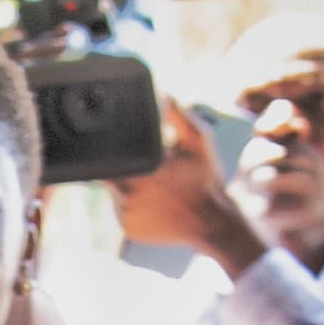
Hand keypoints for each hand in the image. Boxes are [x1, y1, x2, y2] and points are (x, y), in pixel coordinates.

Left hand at [107, 101, 251, 260]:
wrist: (213, 224)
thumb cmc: (207, 180)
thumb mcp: (199, 142)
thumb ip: (179, 117)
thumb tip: (167, 94)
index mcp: (141, 173)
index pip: (110, 157)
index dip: (114, 149)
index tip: (124, 146)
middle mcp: (128, 197)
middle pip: (110, 174)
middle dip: (124, 168)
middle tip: (150, 168)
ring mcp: (127, 217)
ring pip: (116, 193)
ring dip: (128, 186)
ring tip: (156, 186)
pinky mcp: (130, 230)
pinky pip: (123, 212)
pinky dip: (133, 205)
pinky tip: (154, 202)